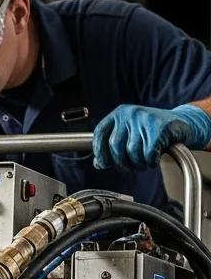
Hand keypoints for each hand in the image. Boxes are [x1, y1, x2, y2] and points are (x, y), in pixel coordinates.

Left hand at [93, 104, 210, 169]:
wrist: (180, 123)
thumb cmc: (149, 131)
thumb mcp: (127, 134)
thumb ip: (111, 147)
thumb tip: (98, 163)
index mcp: (119, 113)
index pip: (100, 134)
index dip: (99, 152)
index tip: (103, 163)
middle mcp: (130, 113)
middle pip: (115, 147)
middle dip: (121, 162)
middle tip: (130, 166)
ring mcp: (145, 118)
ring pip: (132, 152)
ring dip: (137, 164)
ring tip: (143, 162)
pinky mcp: (159, 127)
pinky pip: (148, 154)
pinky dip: (150, 162)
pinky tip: (153, 159)